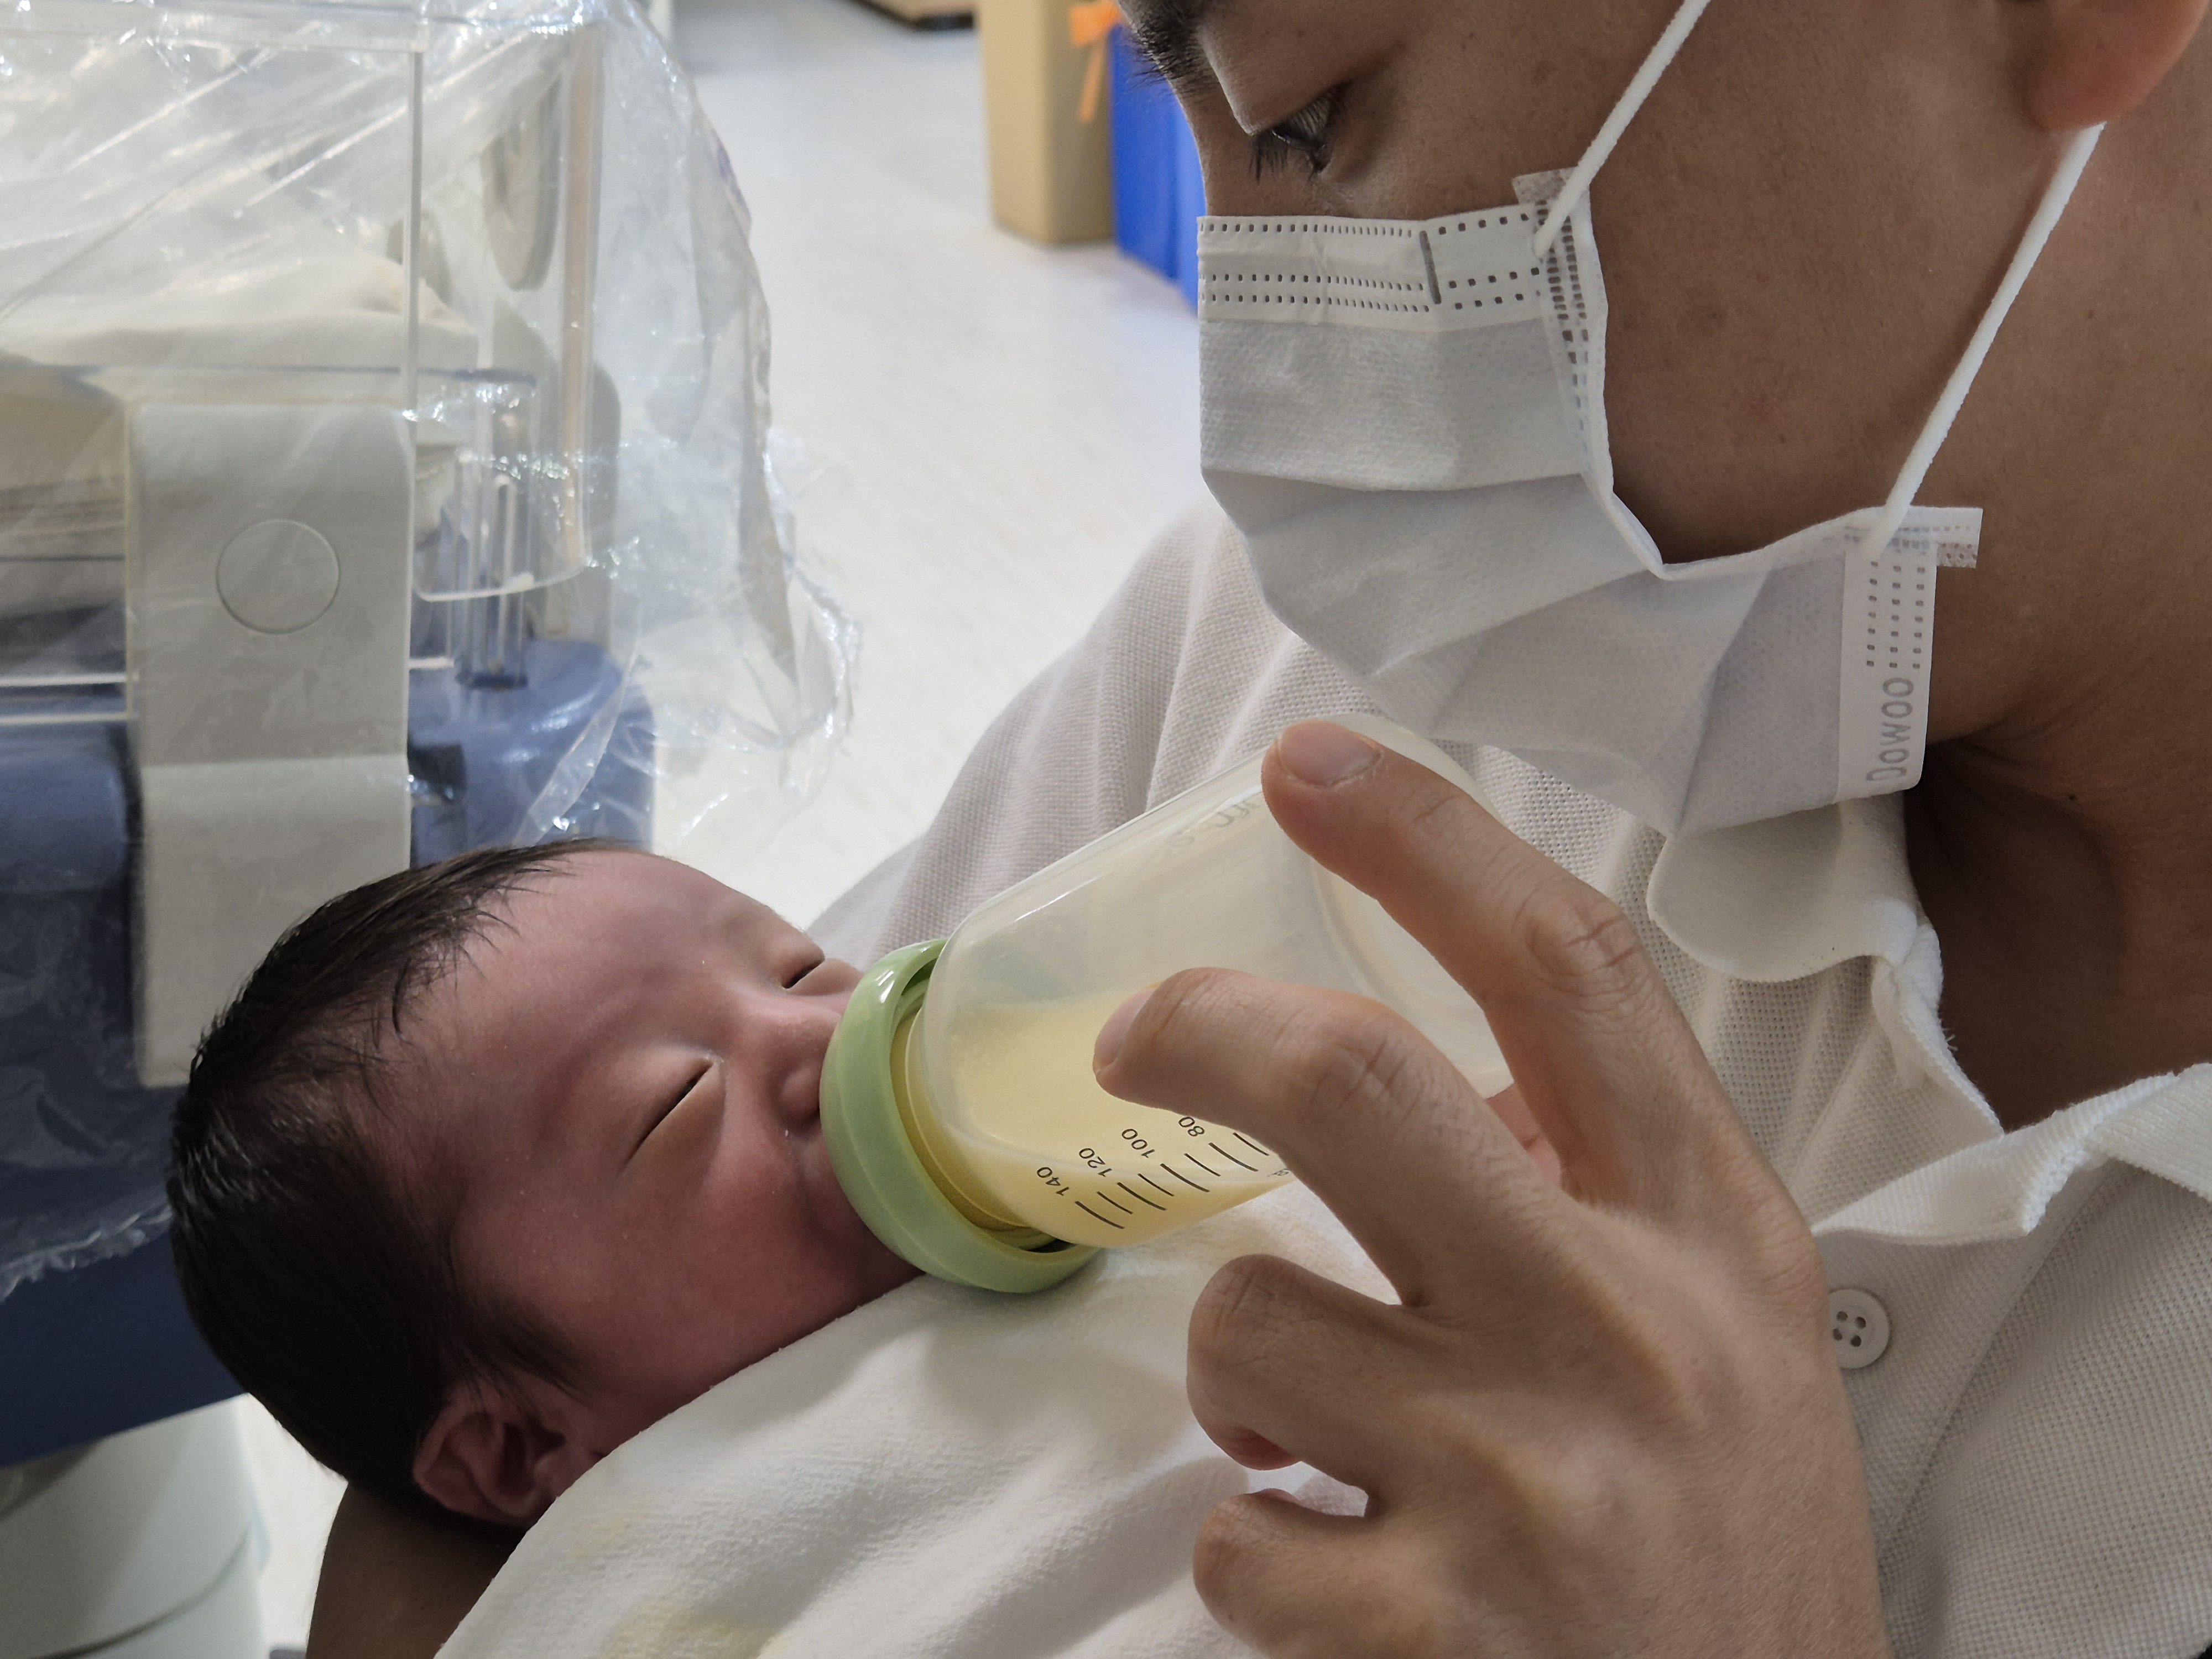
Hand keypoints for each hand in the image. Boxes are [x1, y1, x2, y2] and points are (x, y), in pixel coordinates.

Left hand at [1092, 722, 1889, 1657]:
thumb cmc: (1725, 1546)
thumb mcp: (1729, 1336)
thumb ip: (1604, 1191)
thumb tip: (1431, 1057)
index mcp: (1714, 1237)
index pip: (1567, 973)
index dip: (1426, 841)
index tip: (1309, 762)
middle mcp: (1630, 1333)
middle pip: (1356, 1078)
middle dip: (1203, 1025)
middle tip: (1133, 1039)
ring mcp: (1527, 1483)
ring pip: (1247, 1323)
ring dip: (1240, 1380)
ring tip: (1323, 1450)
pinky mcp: (1430, 1632)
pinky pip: (1227, 1530)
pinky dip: (1252, 1548)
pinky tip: (1351, 1584)